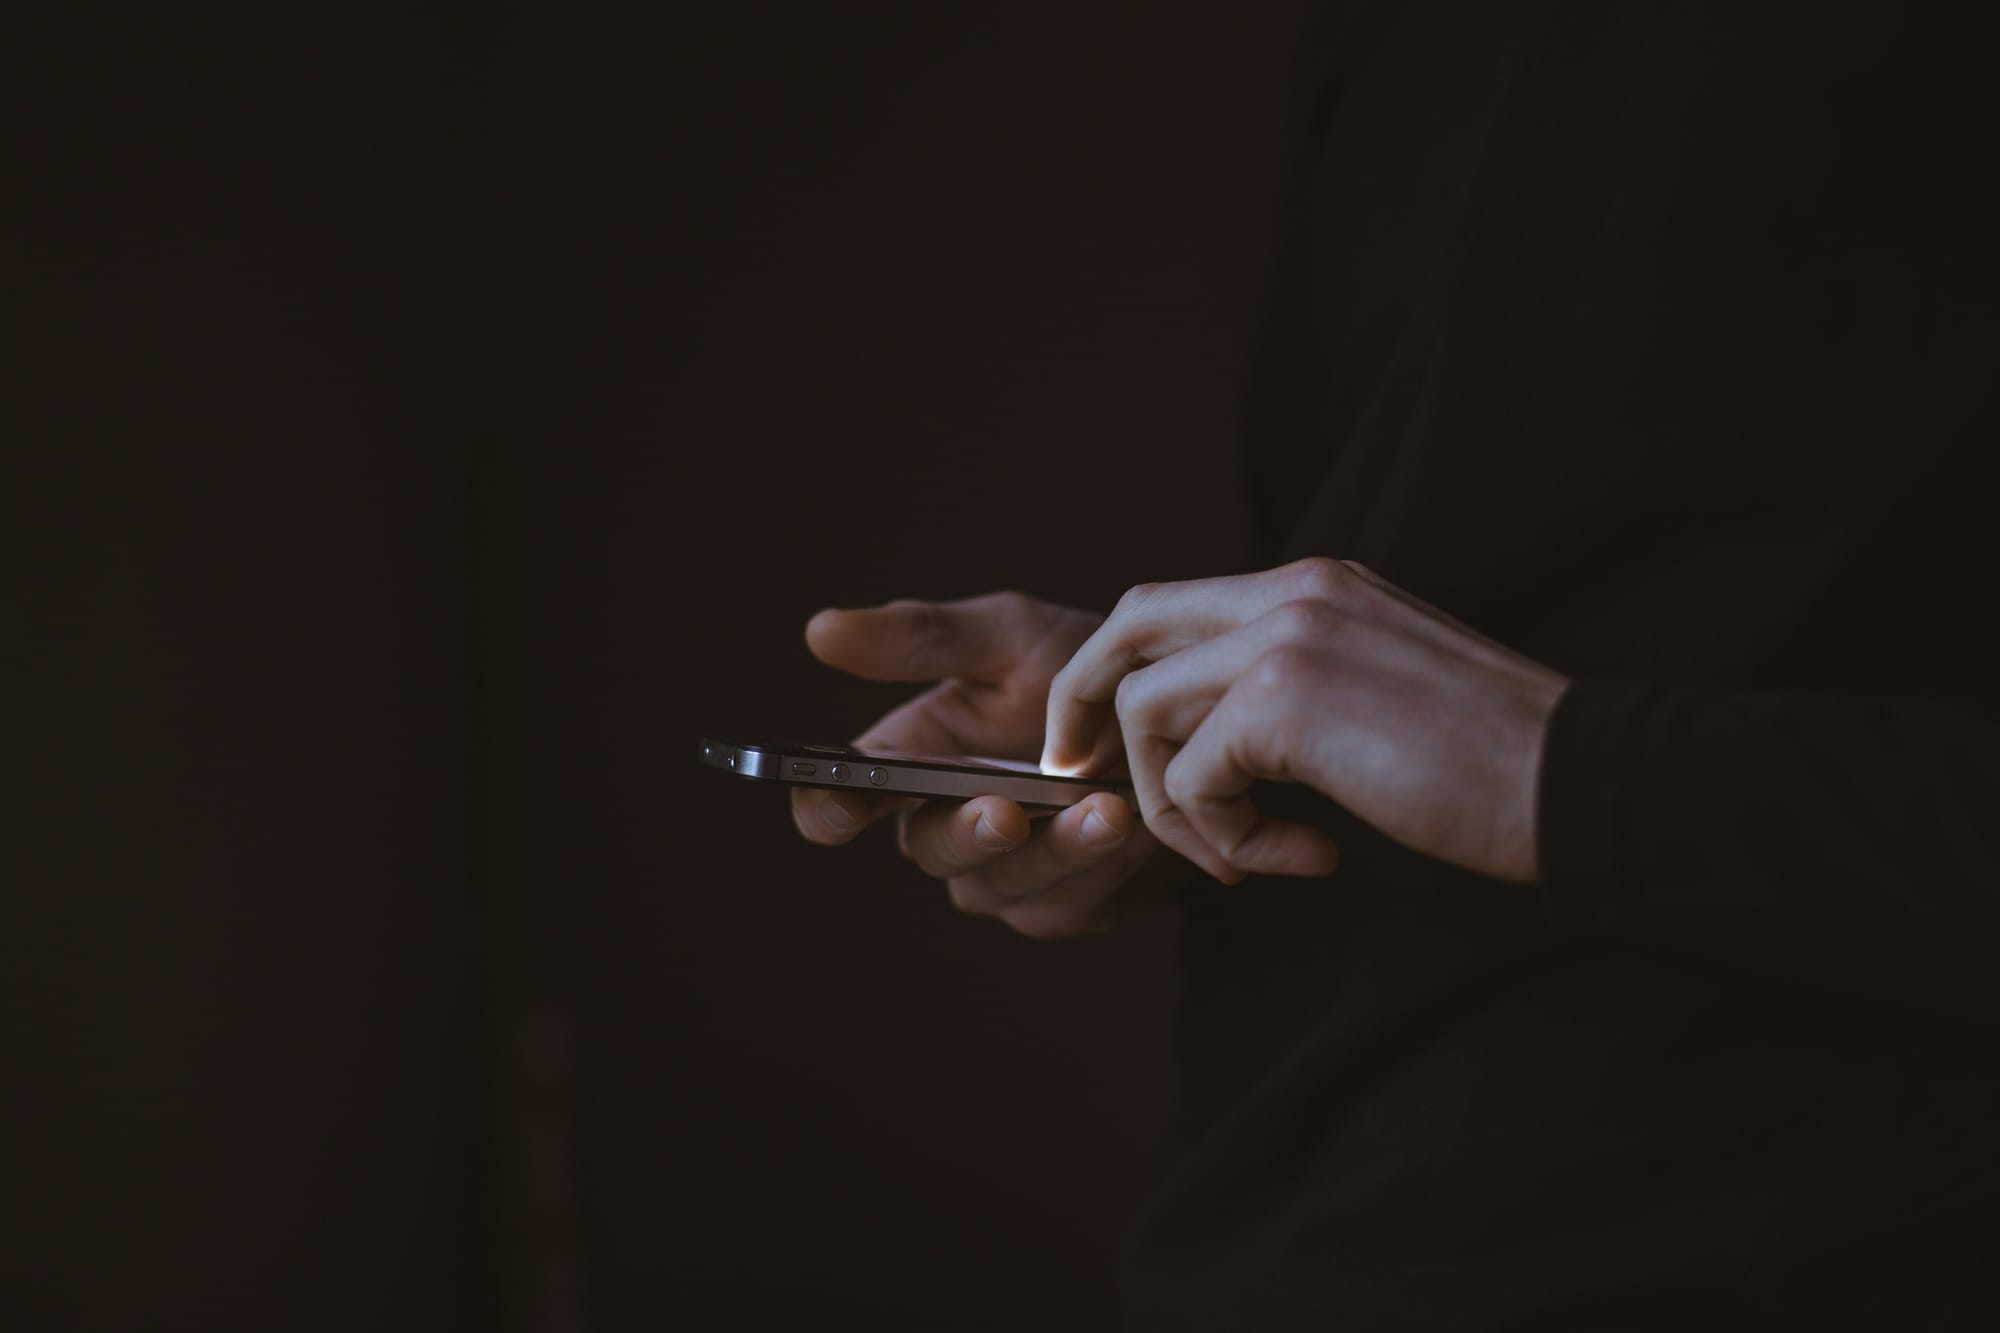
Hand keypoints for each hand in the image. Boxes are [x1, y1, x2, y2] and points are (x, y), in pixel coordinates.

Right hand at [792, 592, 1173, 937]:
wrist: (1180, 713)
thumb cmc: (1080, 668)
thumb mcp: (1008, 635)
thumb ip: (922, 638)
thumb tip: (820, 630)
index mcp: (910, 762)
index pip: (841, 801)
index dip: (829, 808)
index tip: (842, 803)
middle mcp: (946, 827)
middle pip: (929, 851)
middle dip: (966, 833)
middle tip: (1005, 811)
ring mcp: (1006, 876)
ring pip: (1003, 887)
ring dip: (1055, 852)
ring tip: (1106, 809)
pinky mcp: (1068, 906)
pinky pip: (1070, 905)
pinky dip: (1103, 867)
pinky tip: (1137, 827)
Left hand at [1041, 558, 1570, 884]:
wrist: (1579, 782)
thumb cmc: (1491, 763)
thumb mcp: (1377, 694)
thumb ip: (1294, 692)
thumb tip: (1212, 743)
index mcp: (1316, 585)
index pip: (1170, 605)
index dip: (1116, 672)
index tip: (1100, 744)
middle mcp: (1293, 590)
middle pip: (1128, 626)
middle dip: (1083, 705)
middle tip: (1078, 778)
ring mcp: (1287, 635)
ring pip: (1145, 709)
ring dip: (1174, 803)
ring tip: (1243, 856)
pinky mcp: (1286, 699)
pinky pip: (1193, 777)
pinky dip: (1223, 838)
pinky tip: (1299, 858)